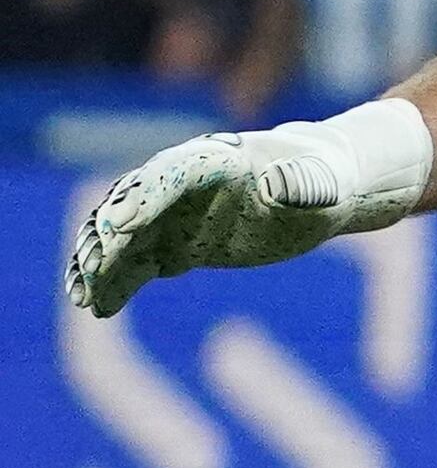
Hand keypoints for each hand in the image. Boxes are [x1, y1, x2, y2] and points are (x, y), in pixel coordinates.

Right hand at [68, 103, 431, 319]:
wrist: (316, 187)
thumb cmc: (323, 178)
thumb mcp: (321, 182)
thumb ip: (301, 184)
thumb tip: (280, 186)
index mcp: (214, 160)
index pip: (168, 176)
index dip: (142, 200)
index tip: (118, 227)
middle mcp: (180, 186)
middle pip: (131, 206)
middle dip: (108, 235)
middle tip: (93, 268)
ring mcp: (173, 215)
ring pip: (123, 238)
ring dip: (100, 264)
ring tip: (83, 295)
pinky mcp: (174, 244)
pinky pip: (136, 264)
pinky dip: (116, 283)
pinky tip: (98, 307)